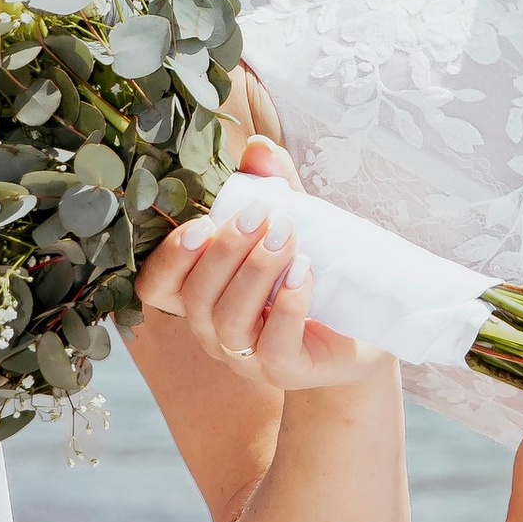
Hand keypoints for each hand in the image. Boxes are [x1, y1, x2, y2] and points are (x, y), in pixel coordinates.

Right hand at [136, 140, 388, 392]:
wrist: (366, 328)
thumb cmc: (315, 275)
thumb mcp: (292, 225)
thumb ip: (274, 188)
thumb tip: (259, 150)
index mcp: (202, 295)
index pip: (156, 287)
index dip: (169, 258)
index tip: (202, 223)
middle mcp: (214, 330)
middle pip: (196, 297)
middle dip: (226, 251)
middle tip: (262, 214)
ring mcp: (247, 358)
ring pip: (230, 319)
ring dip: (257, 271)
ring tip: (287, 237)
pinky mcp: (286, 371)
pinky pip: (274, 344)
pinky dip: (287, 304)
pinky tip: (304, 272)